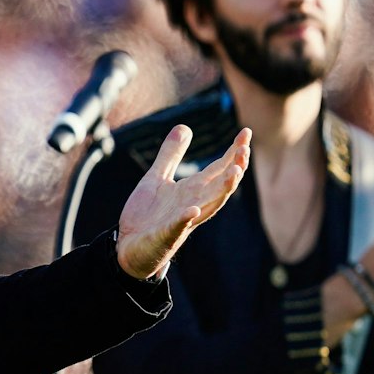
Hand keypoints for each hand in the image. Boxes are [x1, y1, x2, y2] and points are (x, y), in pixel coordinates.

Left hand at [115, 126, 250, 279]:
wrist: (127, 246)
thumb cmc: (147, 214)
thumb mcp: (157, 178)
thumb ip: (170, 155)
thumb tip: (184, 126)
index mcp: (191, 190)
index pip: (219, 169)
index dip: (233, 152)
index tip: (246, 132)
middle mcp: (193, 203)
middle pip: (221, 185)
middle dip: (235, 169)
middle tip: (245, 150)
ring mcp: (182, 221)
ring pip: (209, 206)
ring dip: (223, 190)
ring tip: (235, 173)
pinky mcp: (165, 235)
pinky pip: (178, 226)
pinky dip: (185, 218)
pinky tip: (193, 209)